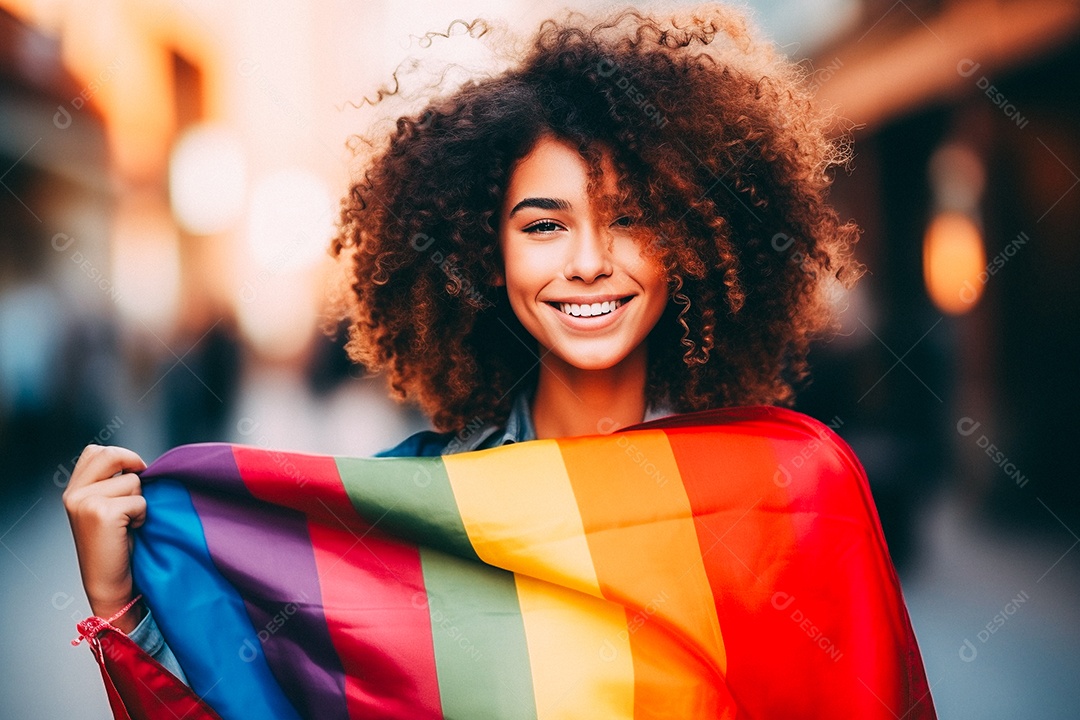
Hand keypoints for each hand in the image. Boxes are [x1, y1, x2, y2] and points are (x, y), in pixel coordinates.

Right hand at [62, 444, 147, 633]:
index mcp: (73, 491)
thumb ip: (111, 483)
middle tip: (139, 495)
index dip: (122, 458)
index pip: (96, 451)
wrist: (111, 585)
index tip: (135, 473)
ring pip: (133, 480)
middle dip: (134, 470)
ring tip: (129, 524)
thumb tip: (138, 463)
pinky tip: (132, 531)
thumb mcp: (107, 508)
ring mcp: (85, 502)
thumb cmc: (117, 547)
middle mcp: (74, 494)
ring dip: (141, 501)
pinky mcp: (102, 513)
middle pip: (113, 455)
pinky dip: (143, 515)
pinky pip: (140, 500)